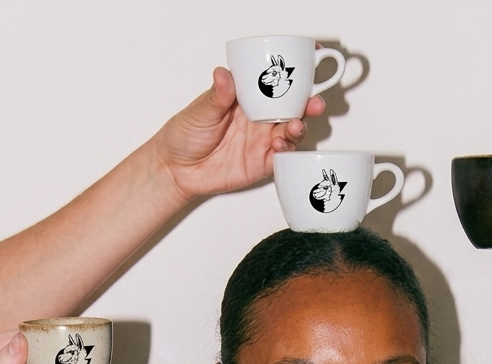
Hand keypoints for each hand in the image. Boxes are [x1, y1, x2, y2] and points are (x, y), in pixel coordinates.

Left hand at [150, 67, 324, 202]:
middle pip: (291, 108)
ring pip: (290, 132)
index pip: (273, 82)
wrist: (177, 170)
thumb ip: (217, 96)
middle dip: (307, 104)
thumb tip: (224, 75)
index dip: (294, 74)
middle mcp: (258, 118)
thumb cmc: (185, 136)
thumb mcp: (200, 112)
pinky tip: (279, 146)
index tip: (310, 65)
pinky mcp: (260, 164)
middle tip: (314, 103)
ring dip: (298, 127)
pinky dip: (285, 151)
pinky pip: (281, 158)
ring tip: (295, 126)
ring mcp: (261, 141)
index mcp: (246, 98)